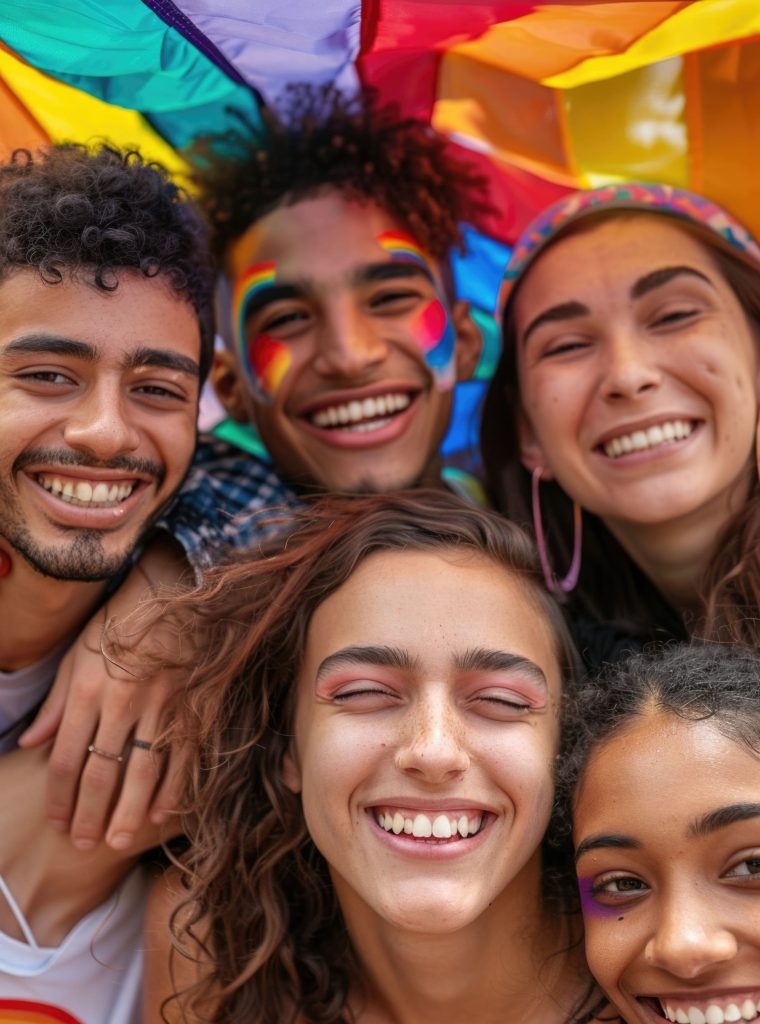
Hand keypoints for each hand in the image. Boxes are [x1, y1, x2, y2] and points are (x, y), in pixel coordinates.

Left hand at [19, 538, 190, 849]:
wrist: (177, 590)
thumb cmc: (120, 622)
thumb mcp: (78, 654)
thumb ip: (57, 703)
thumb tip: (30, 742)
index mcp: (89, 689)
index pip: (67, 758)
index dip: (60, 797)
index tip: (57, 823)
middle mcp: (123, 702)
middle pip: (102, 772)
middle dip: (89, 814)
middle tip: (82, 845)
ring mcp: (162, 705)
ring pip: (142, 771)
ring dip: (127, 812)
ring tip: (116, 842)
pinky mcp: (194, 705)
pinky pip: (183, 755)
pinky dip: (172, 788)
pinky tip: (159, 814)